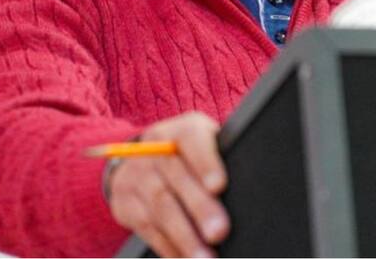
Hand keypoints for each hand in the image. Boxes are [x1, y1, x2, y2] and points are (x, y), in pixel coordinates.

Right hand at [107, 112, 229, 257]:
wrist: (141, 158)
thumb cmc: (192, 156)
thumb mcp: (206, 144)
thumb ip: (223, 159)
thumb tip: (250, 186)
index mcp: (181, 130)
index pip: (191, 139)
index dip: (205, 162)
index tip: (219, 186)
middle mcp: (155, 150)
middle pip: (177, 178)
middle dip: (199, 208)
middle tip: (219, 231)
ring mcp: (136, 176)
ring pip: (161, 208)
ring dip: (184, 237)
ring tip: (204, 257)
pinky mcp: (125, 203)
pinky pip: (148, 229)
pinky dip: (168, 247)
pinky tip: (185, 258)